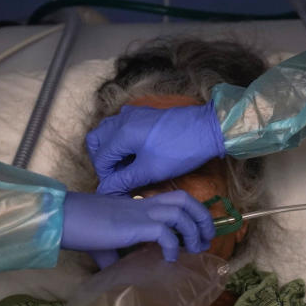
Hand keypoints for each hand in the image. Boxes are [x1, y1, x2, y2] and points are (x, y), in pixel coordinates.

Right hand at [61, 191, 214, 266]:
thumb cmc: (80, 228)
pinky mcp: (134, 225)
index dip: (192, 214)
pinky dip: (172, 246)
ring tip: (192, 251)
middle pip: (186, 200)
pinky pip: (165, 232)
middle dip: (202, 218)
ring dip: (192, 232)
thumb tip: (116, 275)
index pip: (174, 200)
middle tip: (205, 240)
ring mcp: (140, 213)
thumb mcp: (104, 244)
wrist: (63, 218)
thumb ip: (115, 256)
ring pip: (181, 213)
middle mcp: (144, 206)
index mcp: (139, 206)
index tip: (197, 235)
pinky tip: (168, 259)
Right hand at [85, 103, 225, 194]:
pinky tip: (136, 153)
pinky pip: (121, 125)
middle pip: (97, 141)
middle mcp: (122, 119)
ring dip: (111, 150)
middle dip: (103, 161)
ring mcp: (133, 113)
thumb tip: (106, 192)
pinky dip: (121, 139)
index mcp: (121, 132)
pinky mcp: (144, 113)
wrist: (208, 129)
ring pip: (107, 131)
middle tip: (118, 176)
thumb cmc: (180, 151)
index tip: (118, 188)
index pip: (101, 159)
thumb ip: (123, 181)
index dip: (107, 177)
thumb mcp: (149, 171)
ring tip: (126, 167)